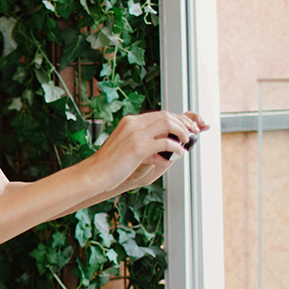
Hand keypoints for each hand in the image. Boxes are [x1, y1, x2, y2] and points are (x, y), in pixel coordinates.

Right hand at [88, 111, 205, 193]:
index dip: (178, 119)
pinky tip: (179, 153)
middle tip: (193, 132)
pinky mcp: (138, 148)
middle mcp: (132, 124)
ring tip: (188, 141)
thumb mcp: (124, 145)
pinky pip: (165, 142)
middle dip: (184, 123)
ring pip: (168, 123)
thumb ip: (141, 140)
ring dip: (183, 131)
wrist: (94, 174)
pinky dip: (177, 147)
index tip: (188, 127)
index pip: (160, 114)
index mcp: (129, 122)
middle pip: (166, 115)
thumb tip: (161, 144)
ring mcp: (135, 134)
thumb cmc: (109, 165)